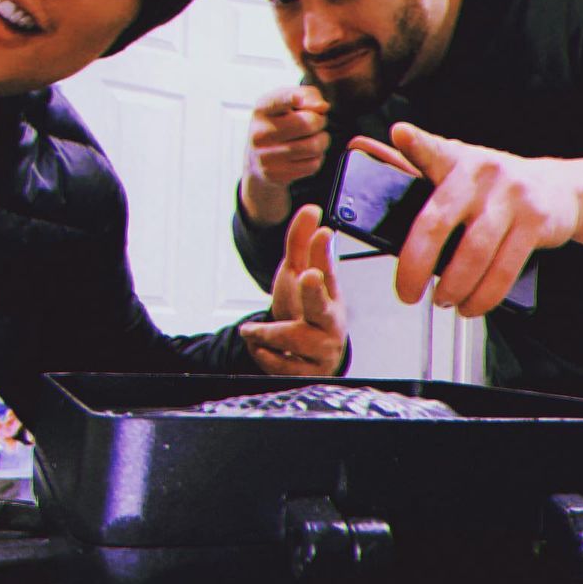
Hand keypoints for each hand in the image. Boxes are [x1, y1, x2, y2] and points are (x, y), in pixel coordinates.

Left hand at [240, 204, 346, 374]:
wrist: (304, 356)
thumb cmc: (304, 312)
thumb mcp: (299, 277)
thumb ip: (302, 243)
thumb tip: (310, 210)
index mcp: (330, 295)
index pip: (328, 270)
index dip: (324, 254)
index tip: (323, 234)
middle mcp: (330, 322)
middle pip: (323, 306)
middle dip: (314, 291)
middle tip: (307, 276)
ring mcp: (322, 350)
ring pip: (294, 339)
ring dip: (266, 333)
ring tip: (252, 331)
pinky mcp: (309, 374)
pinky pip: (282, 365)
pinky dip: (263, 355)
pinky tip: (261, 349)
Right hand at [241, 86, 329, 225]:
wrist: (257, 160)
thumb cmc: (278, 124)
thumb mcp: (286, 103)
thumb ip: (307, 95)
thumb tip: (322, 107)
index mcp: (261, 110)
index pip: (276, 102)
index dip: (290, 99)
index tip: (298, 99)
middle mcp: (260, 133)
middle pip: (307, 123)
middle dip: (321, 121)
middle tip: (318, 122)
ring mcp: (266, 157)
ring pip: (314, 146)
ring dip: (323, 140)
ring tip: (316, 138)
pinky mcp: (276, 175)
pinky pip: (312, 165)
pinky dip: (317, 158)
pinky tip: (308, 154)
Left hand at [350, 123, 582, 316]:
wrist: (558, 189)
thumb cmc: (493, 188)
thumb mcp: (457, 171)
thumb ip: (414, 167)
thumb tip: (359, 147)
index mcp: (456, 160)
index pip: (432, 151)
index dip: (416, 144)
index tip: (400, 134)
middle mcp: (484, 173)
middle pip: (440, 223)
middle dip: (416, 264)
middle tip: (406, 293)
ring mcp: (512, 197)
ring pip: (474, 254)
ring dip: (454, 287)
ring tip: (442, 301)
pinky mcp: (536, 222)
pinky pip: (504, 269)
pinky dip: (484, 296)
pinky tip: (471, 305)